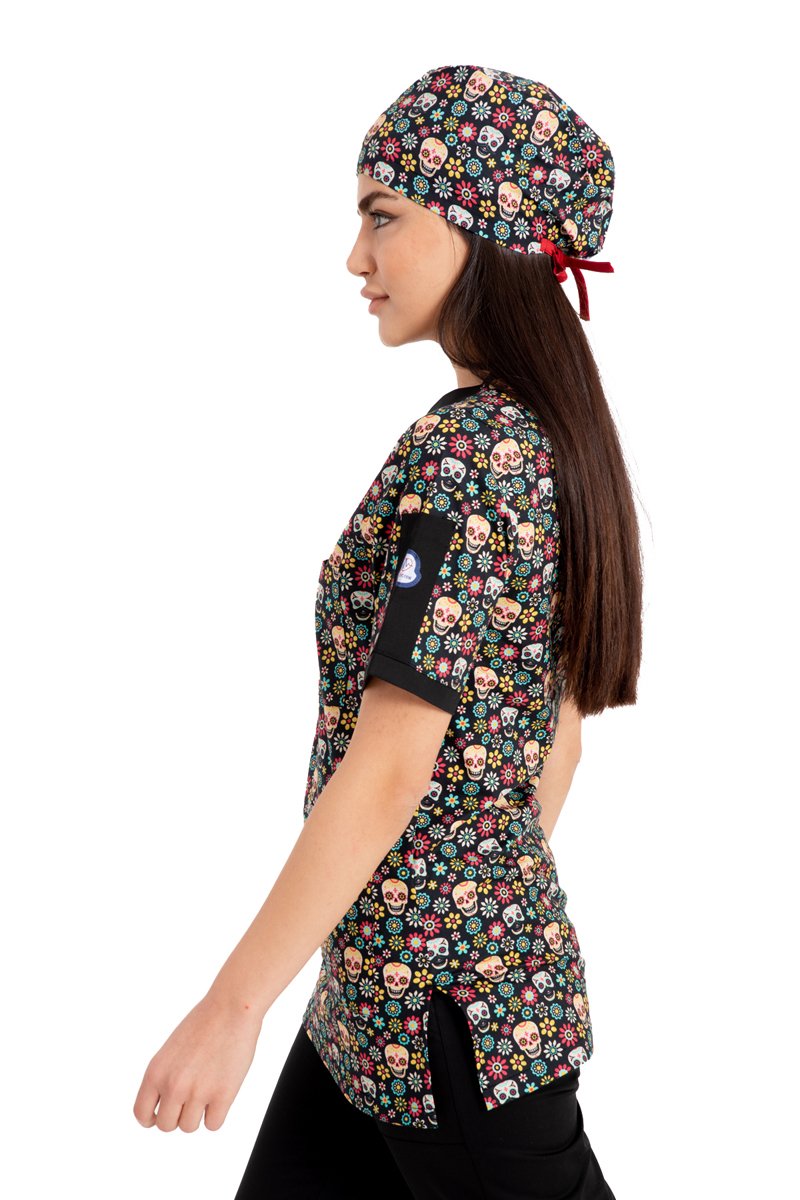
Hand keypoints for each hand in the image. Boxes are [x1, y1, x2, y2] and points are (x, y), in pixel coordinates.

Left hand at [133, 990, 262, 1131]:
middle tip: (191, 1098)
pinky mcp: (223, 1095)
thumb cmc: (204, 1023)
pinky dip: (217, 1114)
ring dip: (198, 1114)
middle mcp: (173, 1085)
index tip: (162, 1113)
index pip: (142, 1114)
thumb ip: (165, 1078)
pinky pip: (214, 1125)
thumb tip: (167, 1106)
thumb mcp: (171, 1050)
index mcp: (155, 1072)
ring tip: (208, 1091)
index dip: (152, 1118)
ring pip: (189, 1127)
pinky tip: (221, 1094)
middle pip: (166, 1125)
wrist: (231, 1007)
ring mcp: (198, 1092)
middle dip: (178, 1115)